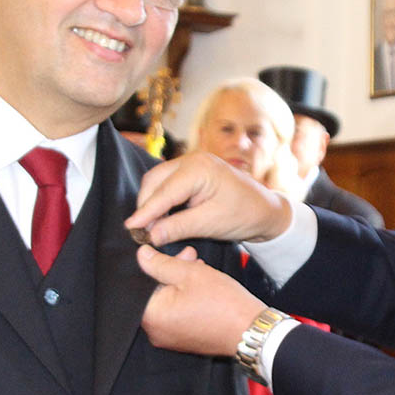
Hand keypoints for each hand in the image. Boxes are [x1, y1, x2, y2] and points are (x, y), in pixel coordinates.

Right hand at [125, 151, 291, 246]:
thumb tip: (150, 234)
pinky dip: (161, 200)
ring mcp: (191, 164)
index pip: (164, 191)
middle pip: (154, 181)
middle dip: (146, 206)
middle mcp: (192, 160)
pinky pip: (167, 184)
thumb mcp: (210, 224)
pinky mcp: (191, 172)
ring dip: (152, 203)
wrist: (265, 210)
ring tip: (150, 227)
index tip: (130, 228)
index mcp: (199, 168)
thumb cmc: (244, 214)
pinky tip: (161, 218)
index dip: (146, 211)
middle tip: (141, 232)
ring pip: (157, 182)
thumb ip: (178, 227)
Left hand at [137, 244, 266, 356]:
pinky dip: (185, 300)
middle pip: (154, 293)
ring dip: (179, 284)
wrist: (250, 330)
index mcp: (152, 316)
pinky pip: (177, 315)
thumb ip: (160, 263)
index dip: (155, 263)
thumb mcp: (190, 273)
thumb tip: (141, 255)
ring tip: (200, 271)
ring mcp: (169, 338)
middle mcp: (155, 331)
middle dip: (169, 272)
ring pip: (167, 302)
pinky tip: (201, 288)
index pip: (140, 283)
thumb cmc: (223, 304)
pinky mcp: (183, 340)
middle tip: (190, 258)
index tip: (170, 253)